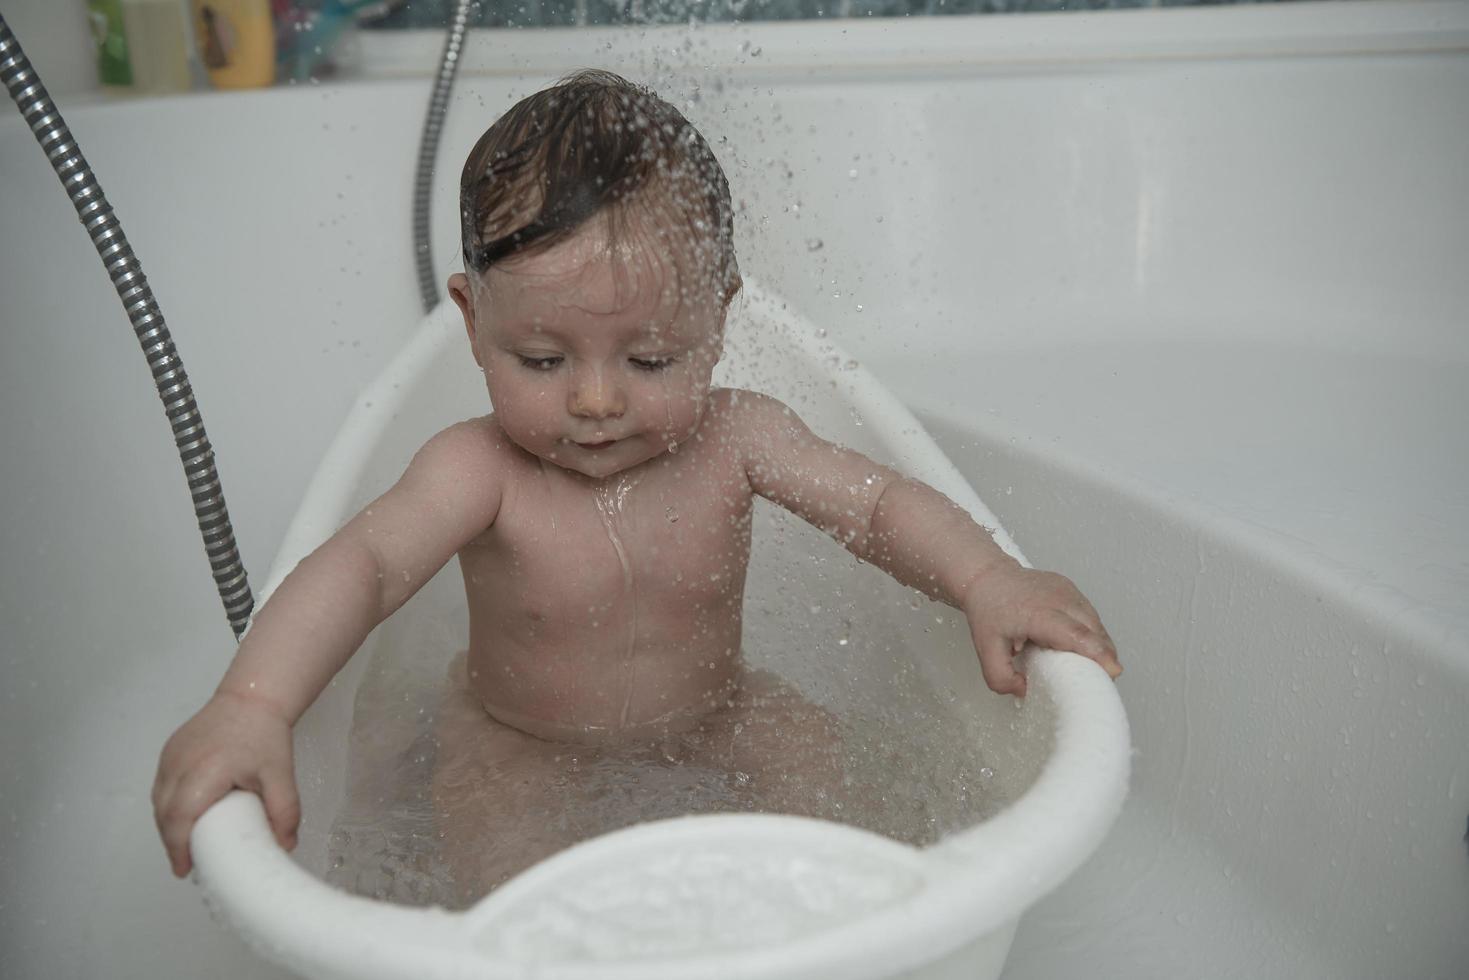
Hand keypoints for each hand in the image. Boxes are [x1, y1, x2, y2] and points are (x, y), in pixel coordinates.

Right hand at [151, 690, 299, 877]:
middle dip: (172, 843)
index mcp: (206, 770)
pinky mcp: (169, 751)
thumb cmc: (264, 732)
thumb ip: (285, 811)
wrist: (252, 697)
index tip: (184, 869)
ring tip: (187, 845)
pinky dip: (167, 806)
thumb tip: (285, 844)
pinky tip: (182, 818)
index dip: (178, 848)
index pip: (180, 818)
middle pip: (164, 814)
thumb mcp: (281, 774)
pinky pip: (161, 786)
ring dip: (168, 826)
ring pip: (159, 801)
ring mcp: (170, 756)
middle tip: (188, 863)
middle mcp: (181, 763)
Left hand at [962, 563, 1120, 696]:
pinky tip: (1081, 646)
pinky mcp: (1072, 590)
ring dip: (1099, 646)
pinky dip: (1092, 634)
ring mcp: (1068, 592)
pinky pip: (1091, 616)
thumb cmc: (988, 608)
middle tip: (1099, 679)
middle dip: (1104, 657)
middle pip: (1094, 631)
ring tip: (1088, 664)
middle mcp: (1058, 599)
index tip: (1112, 670)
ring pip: (1096, 624)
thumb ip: (1000, 678)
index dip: (1097, 653)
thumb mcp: (985, 649)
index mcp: (1037, 613)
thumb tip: (1025, 690)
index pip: (1075, 634)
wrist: (987, 576)